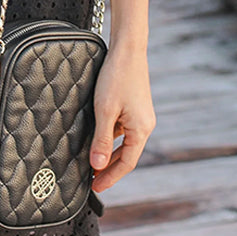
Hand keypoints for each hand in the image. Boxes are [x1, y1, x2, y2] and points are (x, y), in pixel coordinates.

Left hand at [89, 44, 155, 192]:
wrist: (128, 48)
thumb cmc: (117, 77)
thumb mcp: (105, 110)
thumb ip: (101, 140)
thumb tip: (97, 166)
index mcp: (141, 129)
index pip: (126, 163)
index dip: (110, 177)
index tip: (95, 187)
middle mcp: (144, 124)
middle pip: (126, 155)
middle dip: (109, 168)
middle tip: (92, 180)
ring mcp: (140, 115)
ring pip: (123, 142)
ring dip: (108, 153)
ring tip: (92, 164)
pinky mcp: (134, 106)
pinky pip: (122, 129)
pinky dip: (110, 138)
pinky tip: (97, 139)